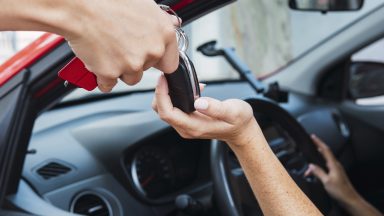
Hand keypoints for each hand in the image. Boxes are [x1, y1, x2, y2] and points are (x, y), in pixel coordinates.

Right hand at [62, 0, 179, 91]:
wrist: (79, 5)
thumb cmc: (108, 0)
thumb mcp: (144, 3)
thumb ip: (160, 20)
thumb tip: (172, 24)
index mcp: (164, 34)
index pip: (170, 63)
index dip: (157, 60)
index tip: (149, 58)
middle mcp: (151, 51)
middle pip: (146, 69)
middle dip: (134, 61)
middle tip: (119, 45)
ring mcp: (132, 64)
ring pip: (130, 78)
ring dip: (119, 70)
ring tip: (107, 50)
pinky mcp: (111, 73)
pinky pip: (108, 84)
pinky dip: (101, 76)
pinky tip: (96, 59)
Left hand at [152, 75, 257, 145]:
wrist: (241, 131)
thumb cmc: (238, 122)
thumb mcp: (233, 112)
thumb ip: (216, 108)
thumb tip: (198, 102)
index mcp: (195, 127)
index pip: (168, 113)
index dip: (162, 95)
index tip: (163, 80)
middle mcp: (187, 128)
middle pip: (162, 112)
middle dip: (160, 93)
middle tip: (167, 76)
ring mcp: (186, 126)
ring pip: (165, 110)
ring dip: (166, 94)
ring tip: (176, 81)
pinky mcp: (187, 121)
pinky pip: (173, 109)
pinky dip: (174, 96)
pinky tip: (188, 88)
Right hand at [304, 135, 358, 203]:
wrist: (350, 200)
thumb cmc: (340, 191)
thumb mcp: (326, 181)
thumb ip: (318, 172)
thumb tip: (311, 166)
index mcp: (334, 165)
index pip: (325, 150)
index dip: (319, 142)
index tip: (313, 136)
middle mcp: (336, 166)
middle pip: (325, 153)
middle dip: (317, 149)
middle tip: (310, 145)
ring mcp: (336, 170)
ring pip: (324, 161)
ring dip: (316, 161)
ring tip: (308, 167)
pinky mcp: (336, 175)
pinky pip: (326, 167)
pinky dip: (319, 168)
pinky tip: (315, 172)